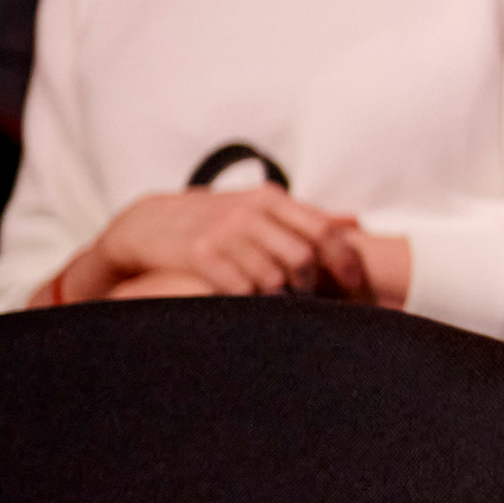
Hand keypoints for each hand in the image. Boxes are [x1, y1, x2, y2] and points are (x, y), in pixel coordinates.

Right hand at [61, 186, 361, 300]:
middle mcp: (250, 212)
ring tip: (278, 303)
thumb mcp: (259, 206)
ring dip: (281, 297)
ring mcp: (224, 232)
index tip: (354, 283)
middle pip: (302, 255)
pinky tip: (250, 303)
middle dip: (311, 283)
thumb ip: (304, 216)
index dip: (344, 259)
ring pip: (273, 276)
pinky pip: (240, 288)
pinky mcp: (199, 254)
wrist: (149, 223)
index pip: (323, 229)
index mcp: (271, 198)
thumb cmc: (215, 218)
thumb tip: (355, 222)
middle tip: (309, 298)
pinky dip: (251, 301)